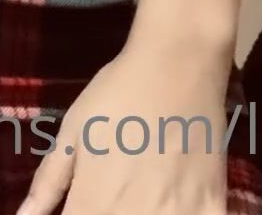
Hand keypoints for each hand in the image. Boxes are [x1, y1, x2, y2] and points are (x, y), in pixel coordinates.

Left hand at [16, 44, 229, 213]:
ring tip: (140, 194)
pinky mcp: (213, 207)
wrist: (179, 62)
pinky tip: (175, 201)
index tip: (81, 202)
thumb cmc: (118, 94)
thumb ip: (48, 184)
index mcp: (95, 206)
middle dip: (107, 214)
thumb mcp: (73, 133)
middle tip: (113, 189)